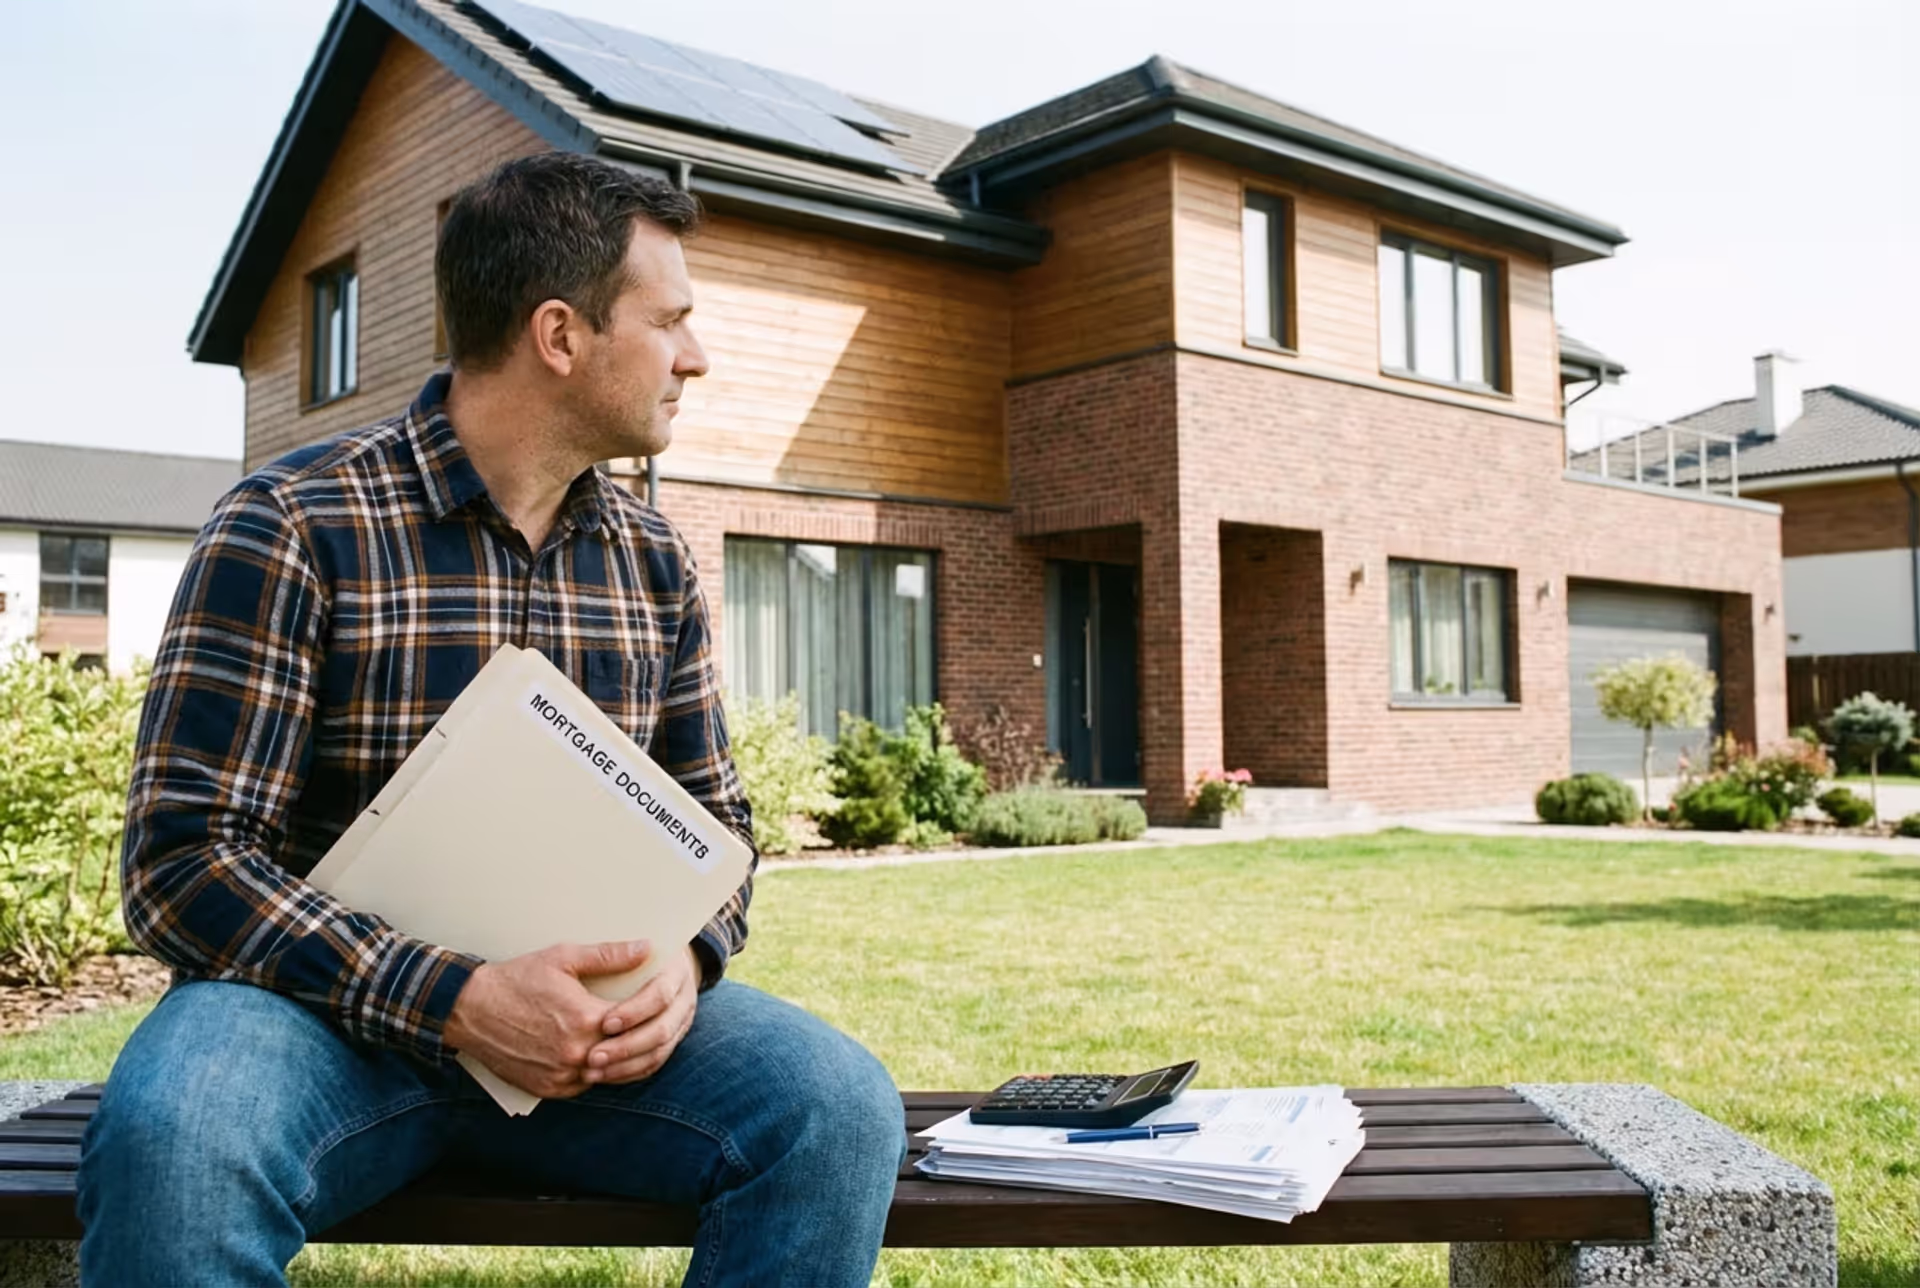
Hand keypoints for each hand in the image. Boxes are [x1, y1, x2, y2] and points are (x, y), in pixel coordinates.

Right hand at [442, 940, 649, 1099]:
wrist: (471, 1009)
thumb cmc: (518, 979)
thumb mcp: (564, 958)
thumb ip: (609, 956)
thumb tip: (646, 948)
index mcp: (586, 1020)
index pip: (637, 1023)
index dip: (650, 1013)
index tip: (656, 1003)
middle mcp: (576, 1054)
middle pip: (627, 1053)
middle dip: (641, 1039)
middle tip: (651, 1026)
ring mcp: (562, 1075)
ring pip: (609, 1075)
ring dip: (621, 1062)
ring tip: (632, 1042)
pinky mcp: (548, 1089)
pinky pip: (585, 1087)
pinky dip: (595, 1074)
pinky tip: (602, 1057)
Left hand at [583, 944, 701, 1085]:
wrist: (654, 964)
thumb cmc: (624, 952)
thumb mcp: (615, 944)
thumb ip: (613, 951)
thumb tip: (640, 947)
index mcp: (677, 972)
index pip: (661, 995)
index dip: (634, 1011)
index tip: (605, 1023)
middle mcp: (684, 1000)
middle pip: (662, 1030)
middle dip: (626, 1047)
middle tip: (592, 1057)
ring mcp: (680, 1024)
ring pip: (659, 1053)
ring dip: (624, 1066)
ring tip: (591, 1072)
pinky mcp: (670, 1042)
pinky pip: (653, 1064)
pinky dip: (629, 1073)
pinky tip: (603, 1076)